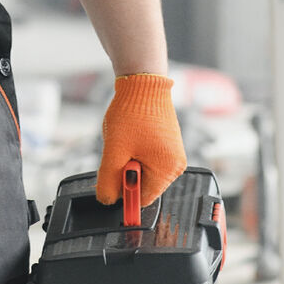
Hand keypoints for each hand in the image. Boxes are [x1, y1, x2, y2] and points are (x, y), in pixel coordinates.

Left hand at [95, 73, 185, 204]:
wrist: (143, 83)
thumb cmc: (132, 113)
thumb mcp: (114, 151)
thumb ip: (108, 181)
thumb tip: (106, 200)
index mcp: (167, 170)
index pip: (142, 199)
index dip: (124, 191)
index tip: (113, 176)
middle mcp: (176, 165)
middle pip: (144, 186)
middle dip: (127, 173)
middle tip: (121, 151)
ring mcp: (174, 154)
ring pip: (144, 171)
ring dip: (130, 161)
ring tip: (127, 140)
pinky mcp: (169, 145)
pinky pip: (149, 159)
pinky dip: (136, 152)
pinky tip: (132, 136)